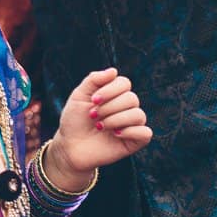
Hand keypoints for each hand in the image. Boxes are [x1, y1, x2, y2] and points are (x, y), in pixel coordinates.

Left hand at [47, 67, 152, 181]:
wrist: (70, 146)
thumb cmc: (74, 120)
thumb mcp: (79, 96)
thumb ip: (94, 80)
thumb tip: (113, 70)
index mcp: (115, 95)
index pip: (124, 83)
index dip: (110, 90)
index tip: (93, 100)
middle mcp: (126, 108)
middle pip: (132, 98)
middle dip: (109, 107)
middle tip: (93, 116)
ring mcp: (132, 125)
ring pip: (138, 115)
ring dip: (115, 119)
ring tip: (99, 126)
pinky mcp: (135, 141)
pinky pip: (146, 132)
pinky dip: (130, 131)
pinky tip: (115, 134)